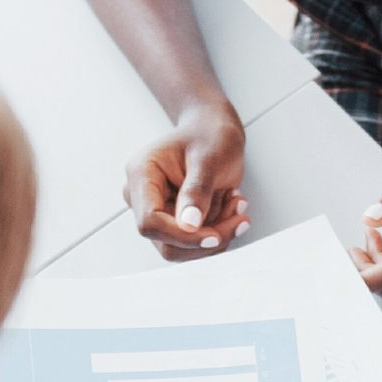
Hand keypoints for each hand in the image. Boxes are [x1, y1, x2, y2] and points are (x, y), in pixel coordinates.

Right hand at [124, 97, 250, 261]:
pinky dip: (220, 231)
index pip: (150, 222)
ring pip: (183, 249)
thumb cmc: (209, 136)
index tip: (214, 235)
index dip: (182, 236)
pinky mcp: (174, 223)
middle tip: (239, 217)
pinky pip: (196, 244)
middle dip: (207, 238)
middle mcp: (143, 198)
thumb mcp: (208, 157)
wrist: (213, 132)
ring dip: (218, 234)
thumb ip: (197, 190)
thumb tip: (189, 225)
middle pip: (167, 243)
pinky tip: (231, 206)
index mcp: (142, 175)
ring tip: (236, 203)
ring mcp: (157, 213)